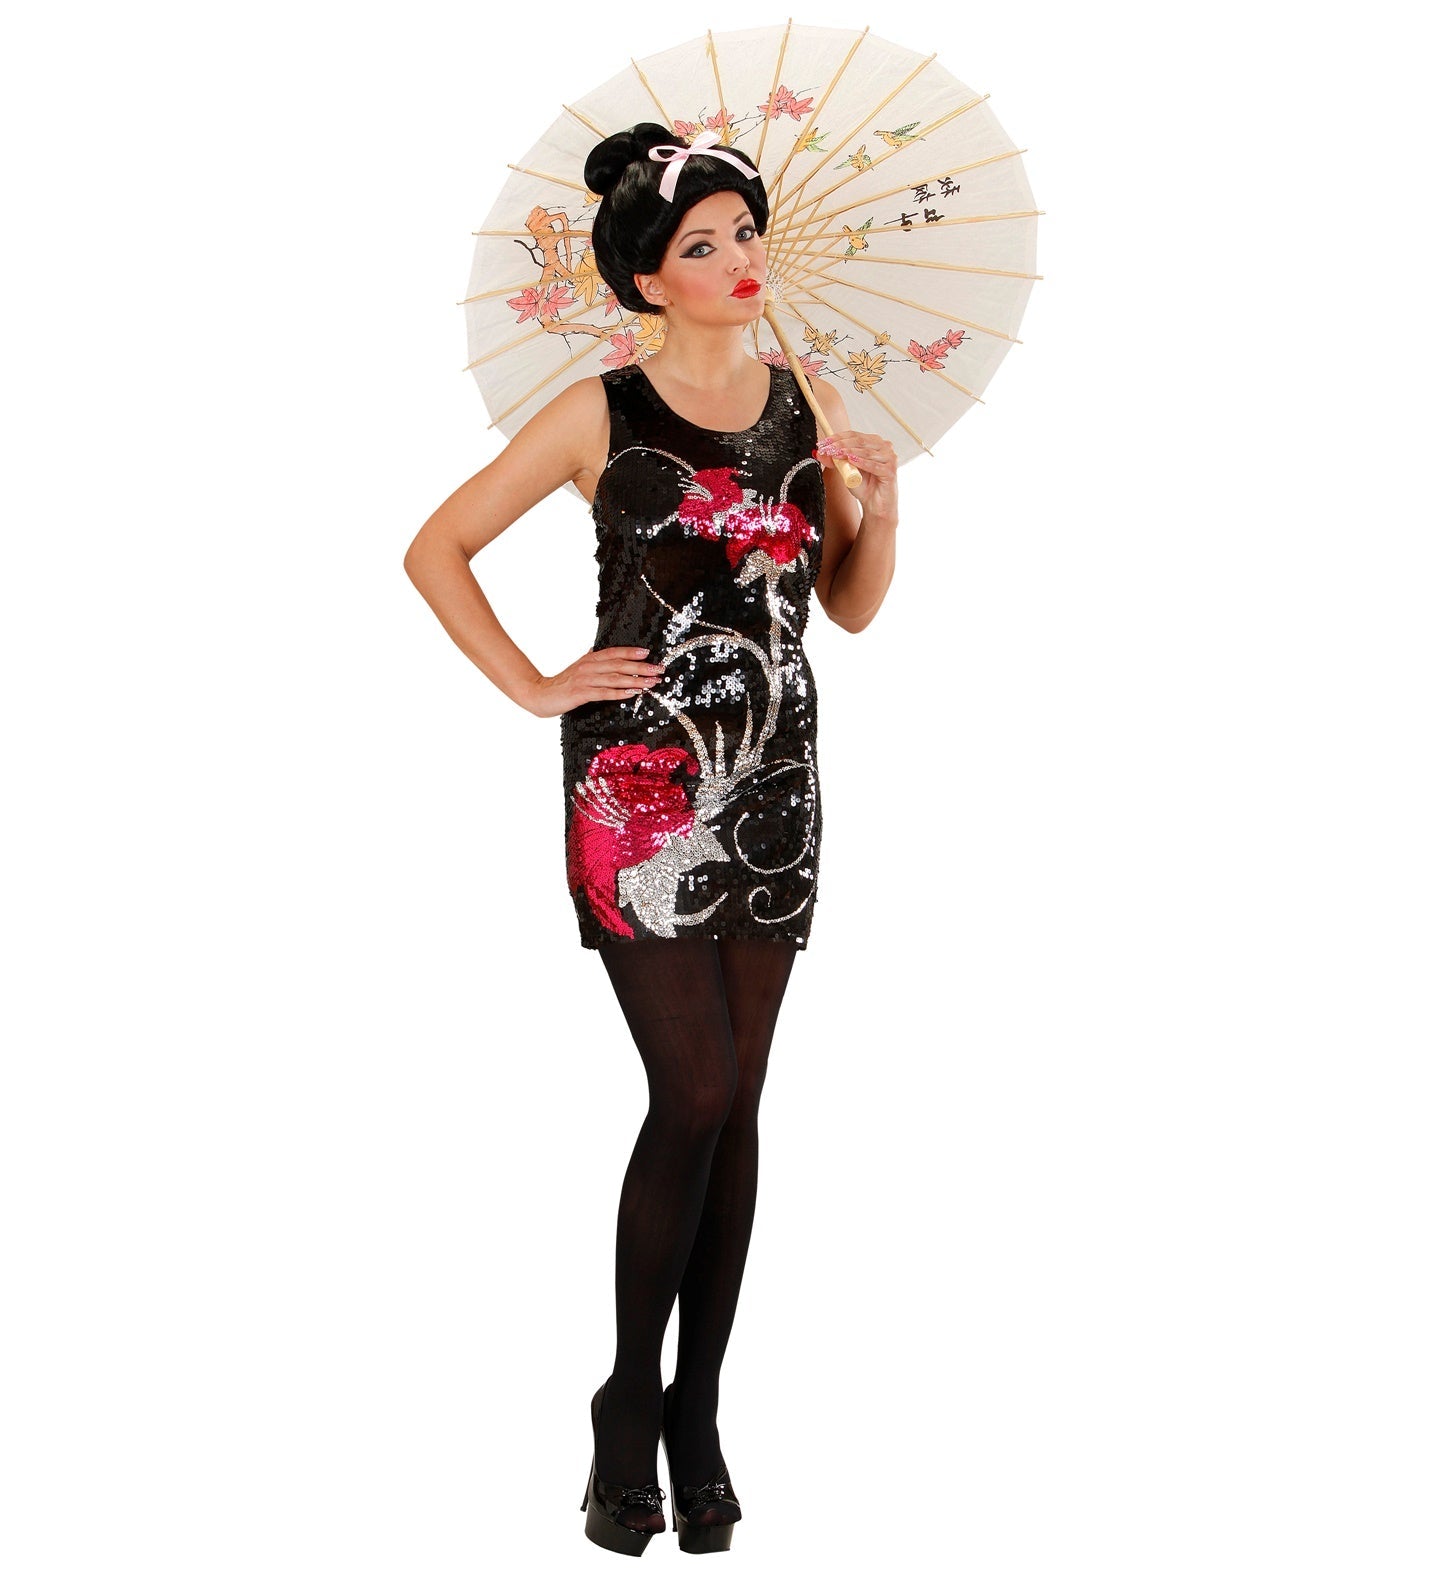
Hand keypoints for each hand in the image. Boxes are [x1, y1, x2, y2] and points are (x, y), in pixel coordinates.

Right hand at [523, 645, 665, 718]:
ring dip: (636, 680)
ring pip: (615, 678)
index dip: (631, 652)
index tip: (648, 653)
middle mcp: (589, 666)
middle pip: (619, 664)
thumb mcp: (578, 668)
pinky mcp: (581, 693)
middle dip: (641, 667)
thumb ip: (590, 660)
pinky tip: (632, 693)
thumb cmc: (561, 684)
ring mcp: (585, 679)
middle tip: (658, 670)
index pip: (614, 652)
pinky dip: (620, 692)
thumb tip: (597, 649)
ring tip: (651, 683)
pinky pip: (604, 692)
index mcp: (589, 659)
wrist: (540, 694)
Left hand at [815, 430, 898, 523]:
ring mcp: (889, 458)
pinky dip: (862, 463)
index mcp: (874, 442)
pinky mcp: (890, 471)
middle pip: (860, 441)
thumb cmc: (864, 486)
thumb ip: (835, 460)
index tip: (823, 443)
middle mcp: (884, 447)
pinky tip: (852, 461)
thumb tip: (819, 452)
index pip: (854, 435)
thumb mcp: (845, 471)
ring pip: (867, 452)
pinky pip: (874, 465)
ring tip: (836, 454)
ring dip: (849, 452)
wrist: (874, 505)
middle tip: (827, 448)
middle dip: (841, 444)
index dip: (837, 437)